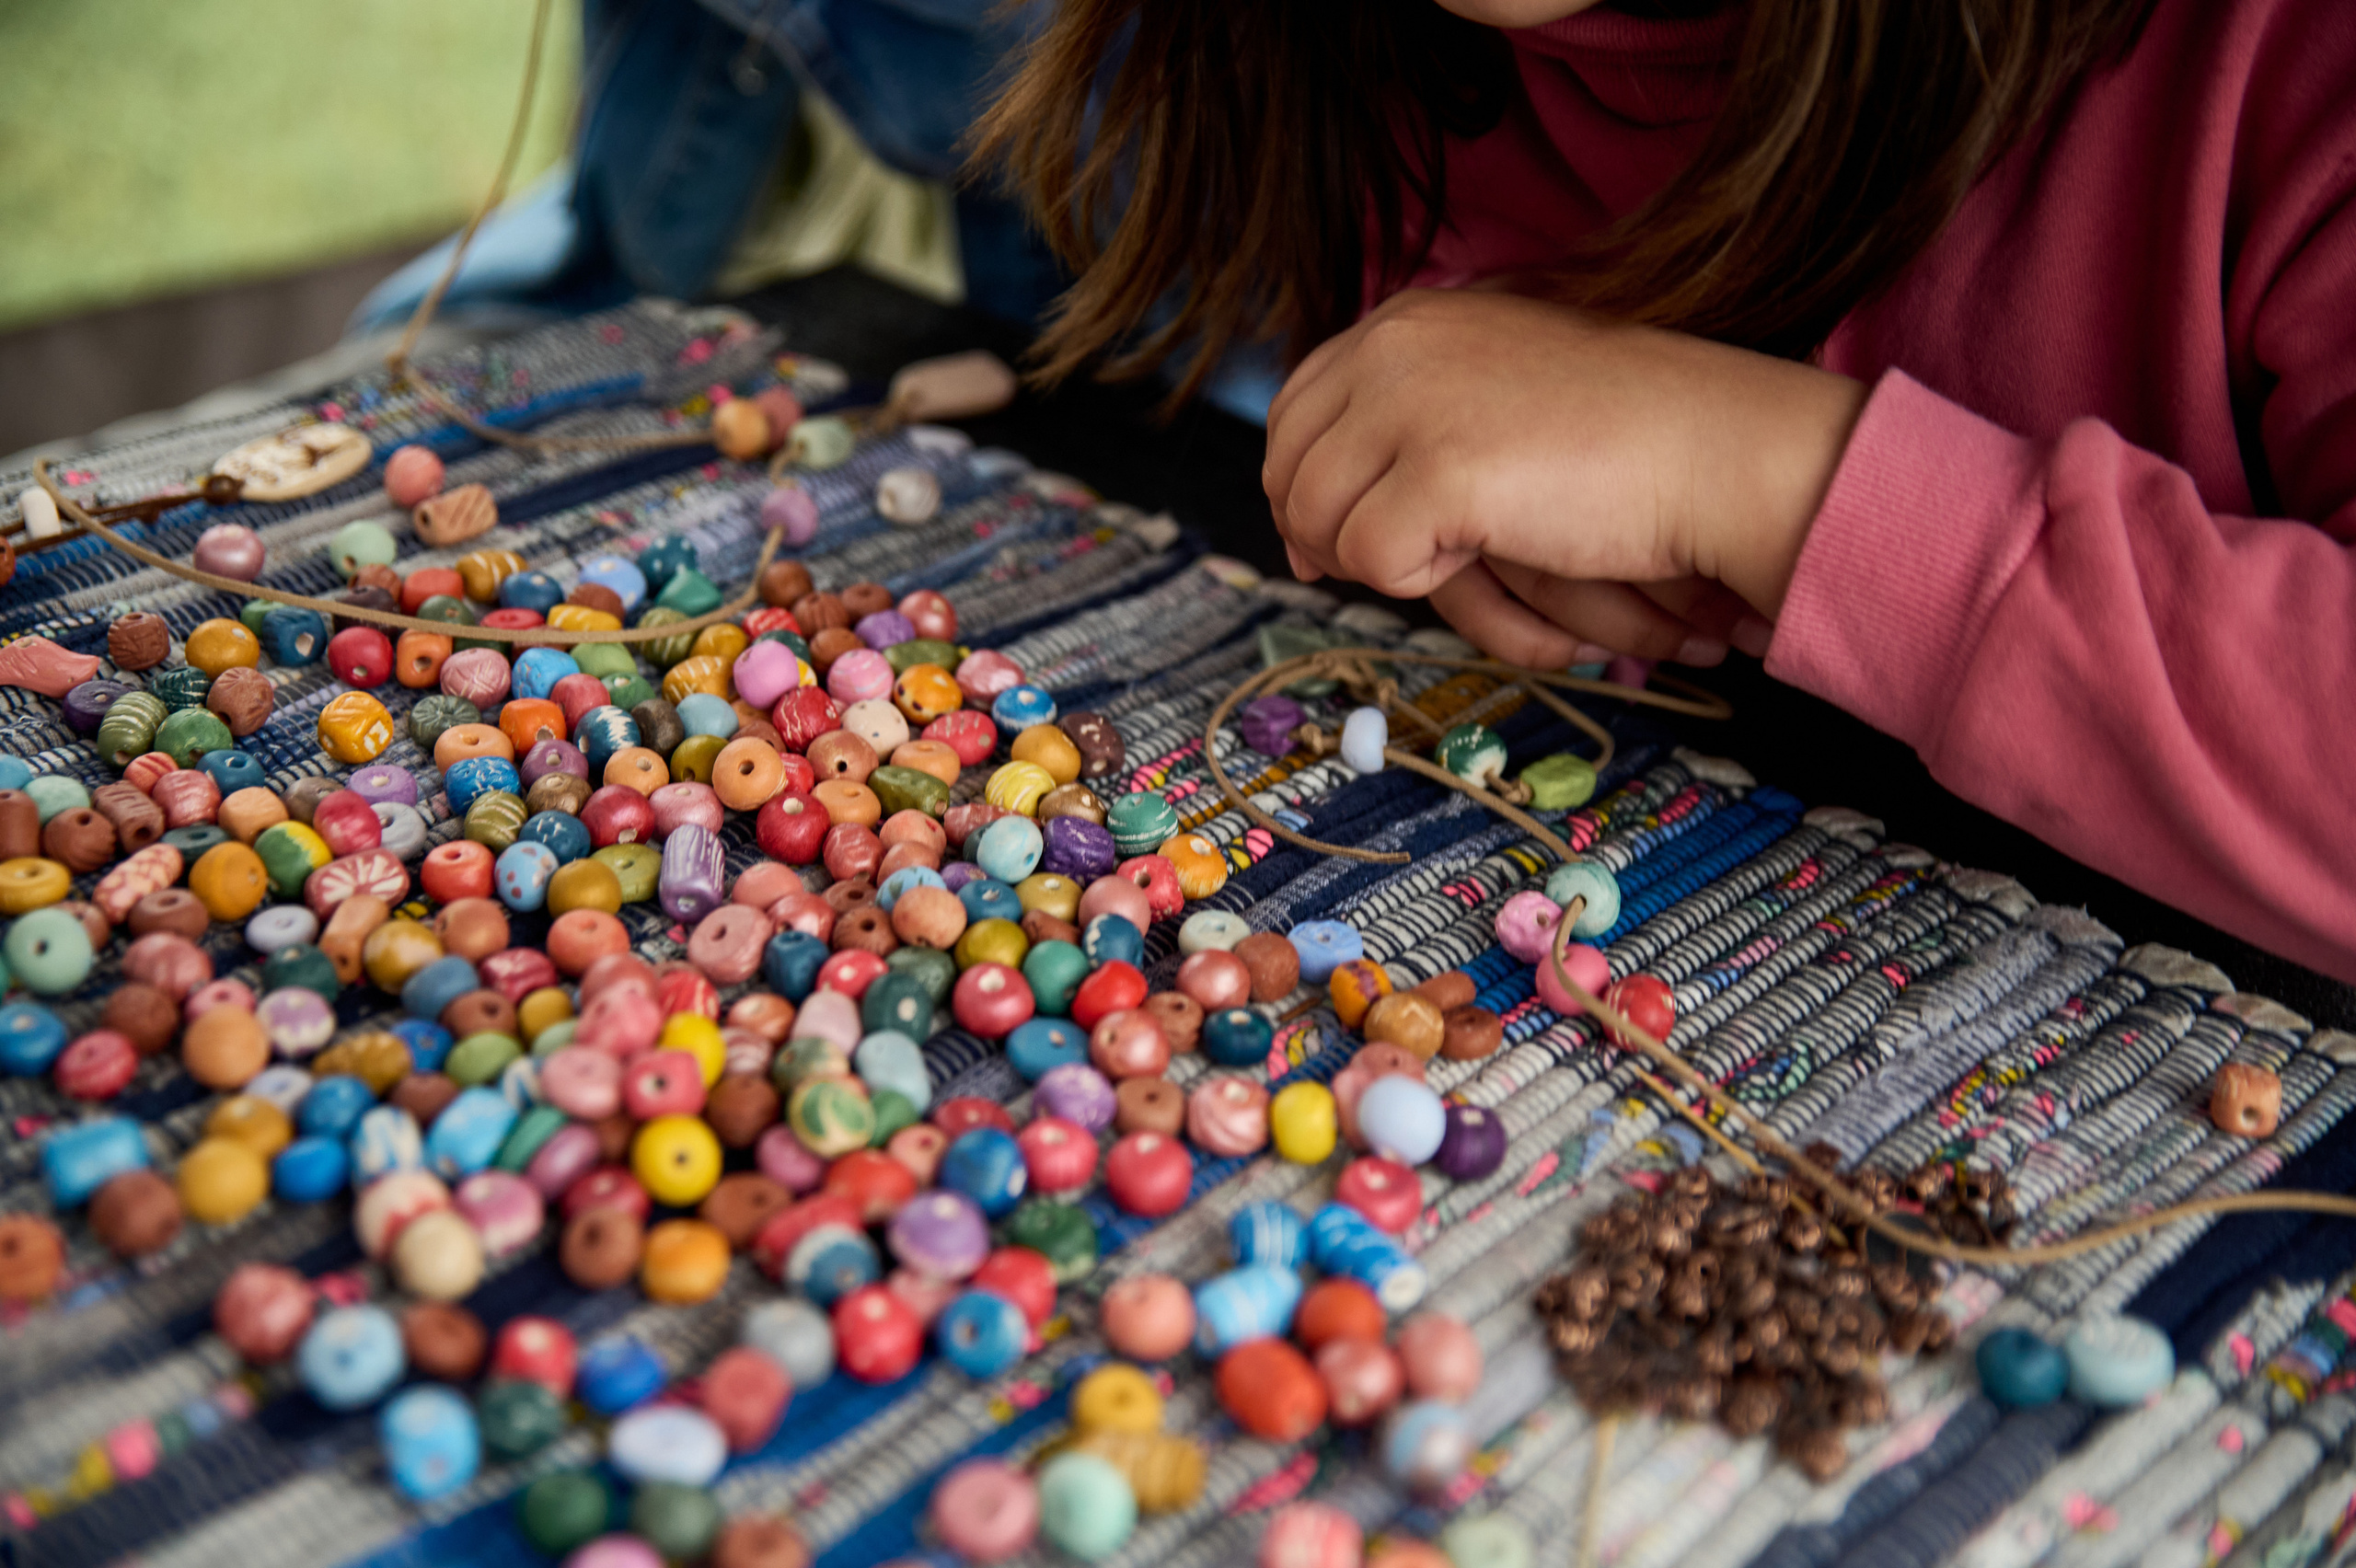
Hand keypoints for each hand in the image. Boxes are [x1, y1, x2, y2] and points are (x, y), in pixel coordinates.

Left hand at [1262, 288, 1868, 665]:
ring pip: (1317, 521)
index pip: (1294, 409)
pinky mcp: (1439, 471)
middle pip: (1287, 468)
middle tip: (1381, 568)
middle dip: (1319, 532)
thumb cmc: (1618, 435)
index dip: (1298, 483)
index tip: (1328, 536)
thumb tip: (1301, 531)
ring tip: (1459, 552)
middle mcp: (1394, 347)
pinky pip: (1371, 560)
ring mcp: (1411, 403)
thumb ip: (1399, 430)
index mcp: (1405, 321)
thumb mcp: (1487, 398)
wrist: (1711, 446)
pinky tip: (1489, 549)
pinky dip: (1422, 580)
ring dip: (1377, 560)